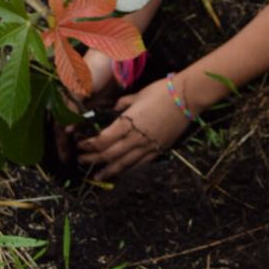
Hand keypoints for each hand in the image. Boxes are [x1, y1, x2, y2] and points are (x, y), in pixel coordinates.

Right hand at [52, 50, 117, 163]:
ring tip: (86, 159)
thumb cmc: (93, 67)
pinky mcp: (98, 106)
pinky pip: (94, 124)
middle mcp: (72, 105)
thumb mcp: (80, 86)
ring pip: (80, 131)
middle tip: (74, 164)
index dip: (61, 144)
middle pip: (68, 132)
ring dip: (82, 144)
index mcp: (63, 100)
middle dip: (69, 148)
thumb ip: (73, 108)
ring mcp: (85, 106)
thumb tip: (65, 132)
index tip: (65, 159)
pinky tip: (98, 146)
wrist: (114, 54)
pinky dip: (95, 135)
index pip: (59, 128)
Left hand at [75, 78, 192, 178]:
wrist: (187, 98)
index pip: (102, 140)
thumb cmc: (162, 91)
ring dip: (108, 170)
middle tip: (81, 161)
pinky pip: (140, 164)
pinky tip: (121, 173)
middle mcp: (135, 138)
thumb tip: (116, 109)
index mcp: (127, 122)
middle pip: (109, 154)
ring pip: (123, 163)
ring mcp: (148, 146)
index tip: (80, 145)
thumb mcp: (138, 95)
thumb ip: (123, 104)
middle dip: (92, 159)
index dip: (88, 145)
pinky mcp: (158, 149)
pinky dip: (128, 169)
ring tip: (97, 176)